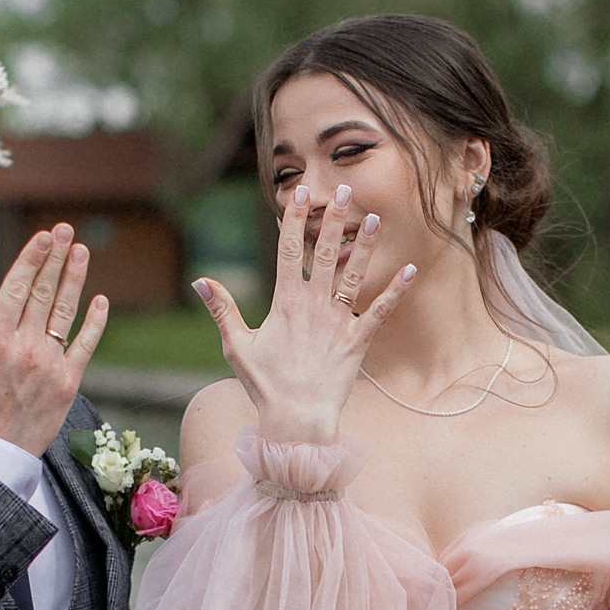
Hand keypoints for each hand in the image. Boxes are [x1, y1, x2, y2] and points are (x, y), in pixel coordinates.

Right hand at [0, 223, 109, 455]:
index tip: (44, 236)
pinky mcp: (68, 383)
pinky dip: (94, 323)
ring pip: (65, 313)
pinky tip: (100, 300)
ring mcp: (49, 365)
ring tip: (81, 252)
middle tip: (65, 231)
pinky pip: (85, 346)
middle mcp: (24, 348)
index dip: (33, 259)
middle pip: (44, 293)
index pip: (18, 289)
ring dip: (75, 280)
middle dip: (55, 258)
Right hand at [191, 183, 417, 444]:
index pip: (289, 251)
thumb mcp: (237, 345)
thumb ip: (222, 309)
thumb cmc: (265, 386)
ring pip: (353, 275)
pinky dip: (395, 291)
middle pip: (323, 253)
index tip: (299, 194)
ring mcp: (338, 322)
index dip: (294, 220)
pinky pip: (380, 311)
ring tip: (375, 218)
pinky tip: (410, 270)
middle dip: (333, 219)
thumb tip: (199, 281)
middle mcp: (314, 306)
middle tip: (342, 190)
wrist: (297, 420)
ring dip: (364, 246)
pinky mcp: (358, 341)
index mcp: (285, 303)